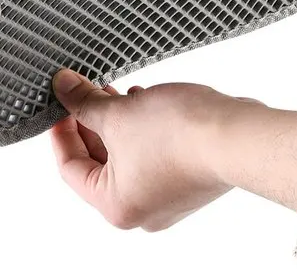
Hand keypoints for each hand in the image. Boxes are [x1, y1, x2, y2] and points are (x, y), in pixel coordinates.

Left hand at [50, 68, 296, 226]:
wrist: (236, 136)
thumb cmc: (178, 135)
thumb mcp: (117, 112)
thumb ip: (83, 101)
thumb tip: (61, 86)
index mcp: (115, 206)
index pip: (69, 168)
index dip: (61, 130)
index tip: (60, 102)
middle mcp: (141, 211)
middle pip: (98, 162)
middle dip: (91, 121)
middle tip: (86, 89)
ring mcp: (167, 198)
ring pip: (126, 155)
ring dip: (117, 121)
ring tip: (115, 90)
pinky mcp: (187, 180)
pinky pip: (151, 154)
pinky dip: (141, 128)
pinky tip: (143, 99)